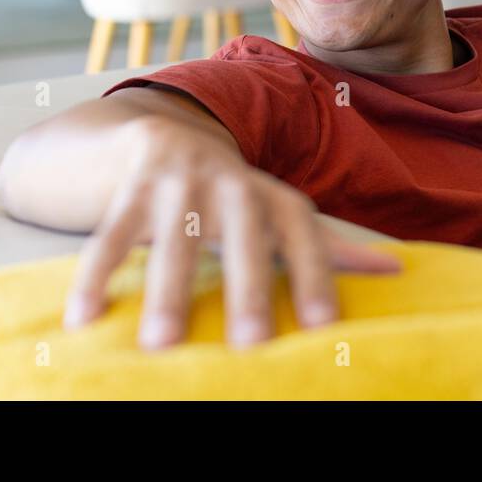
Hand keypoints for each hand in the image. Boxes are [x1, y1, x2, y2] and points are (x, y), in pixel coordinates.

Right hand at [63, 115, 399, 349]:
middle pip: (243, 237)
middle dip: (248, 287)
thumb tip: (399, 269)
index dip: (317, 275)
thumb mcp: (279, 213)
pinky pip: (111, 233)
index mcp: (272, 194)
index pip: (304, 234)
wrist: (158, 135)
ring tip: (161, 346)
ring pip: (173, 239)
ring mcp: (179, 179)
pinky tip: (82, 320)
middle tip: (250, 343)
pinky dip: (96, 275)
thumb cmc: (233, 196)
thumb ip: (330, 246)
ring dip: (166, 291)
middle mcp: (231, 181)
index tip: (324, 326)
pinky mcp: (131, 184)